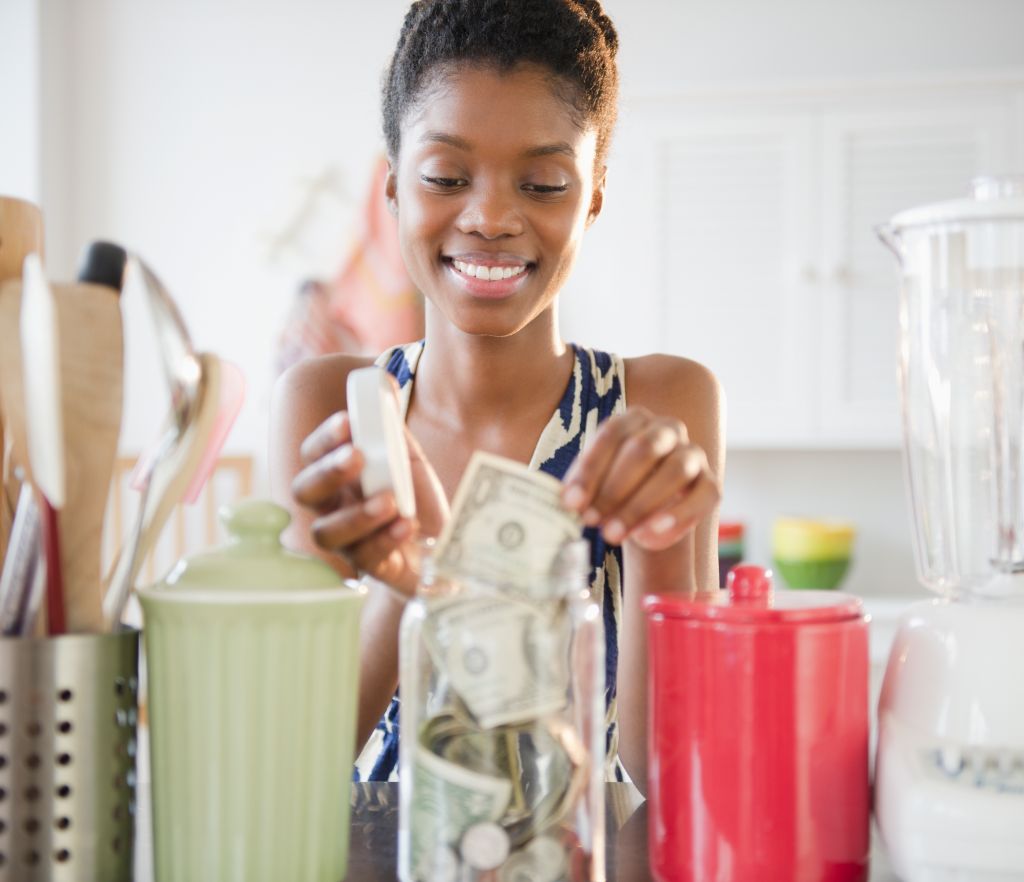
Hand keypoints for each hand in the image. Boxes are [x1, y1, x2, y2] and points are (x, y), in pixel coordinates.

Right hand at [291, 410, 448, 595]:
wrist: (448, 541)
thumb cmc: (413, 494)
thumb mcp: (404, 454)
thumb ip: (388, 424)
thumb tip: (383, 380)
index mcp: (336, 475)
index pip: (312, 454)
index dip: (324, 438)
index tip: (346, 421)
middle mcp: (333, 507)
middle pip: (304, 493)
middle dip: (328, 472)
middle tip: (357, 456)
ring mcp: (349, 541)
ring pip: (327, 533)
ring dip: (356, 514)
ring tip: (388, 500)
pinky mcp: (374, 568)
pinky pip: (367, 559)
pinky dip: (385, 539)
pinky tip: (406, 524)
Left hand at [559, 407, 719, 550]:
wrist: (649, 511)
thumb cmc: (615, 489)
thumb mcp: (594, 484)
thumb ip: (582, 488)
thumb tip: (567, 502)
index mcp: (634, 419)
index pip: (612, 434)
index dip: (590, 469)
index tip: (571, 502)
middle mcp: (667, 430)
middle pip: (643, 450)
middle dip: (613, 489)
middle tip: (591, 520)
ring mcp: (692, 454)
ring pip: (673, 472)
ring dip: (639, 506)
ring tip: (613, 533)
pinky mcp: (710, 483)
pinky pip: (702, 495)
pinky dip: (678, 515)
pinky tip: (651, 533)